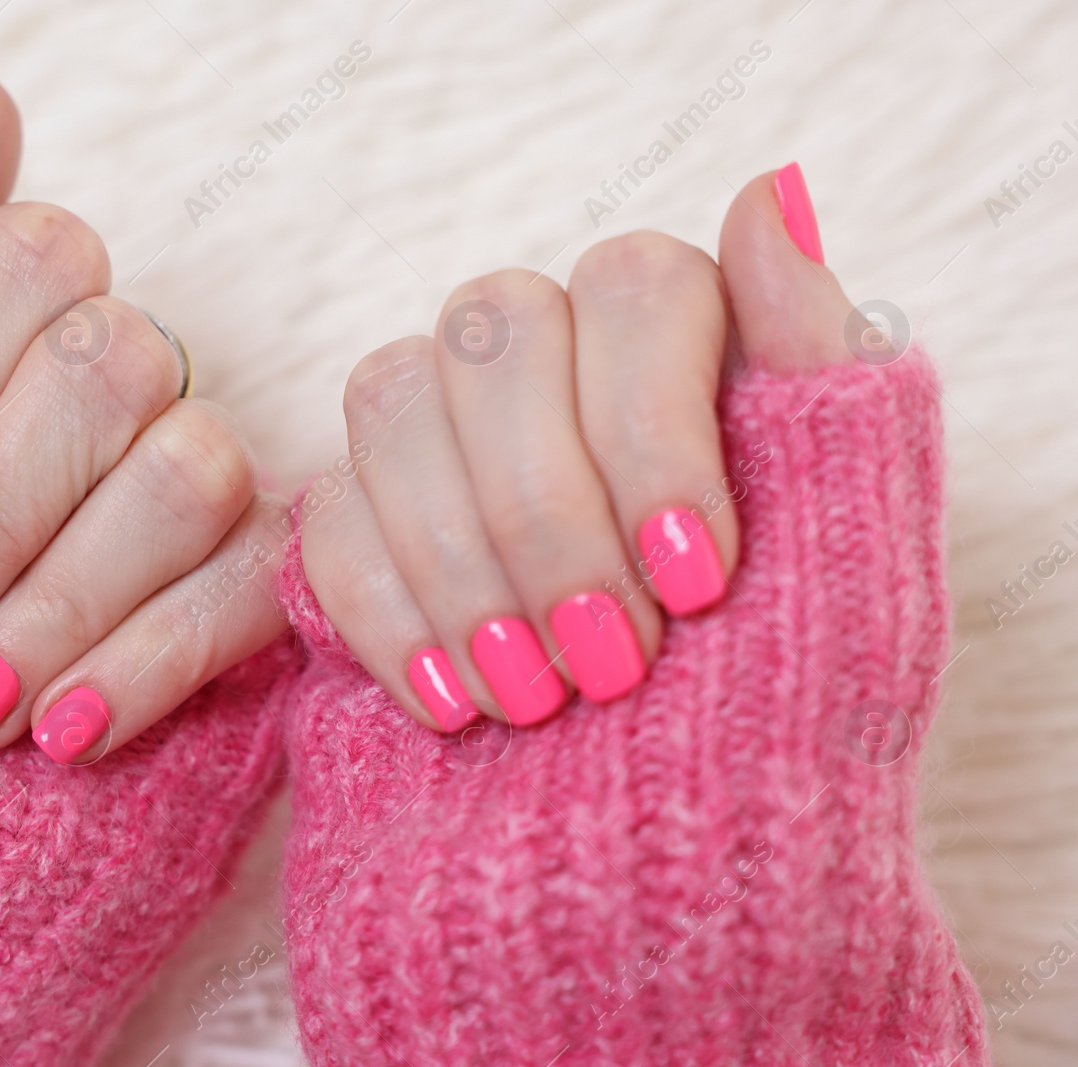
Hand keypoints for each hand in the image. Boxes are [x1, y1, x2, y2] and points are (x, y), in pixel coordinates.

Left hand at [0, 70, 288, 757]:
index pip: (28, 260)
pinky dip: (146, 662)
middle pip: (110, 364)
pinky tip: (63, 732)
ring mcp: (195, 481)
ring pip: (187, 472)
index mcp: (7, 322)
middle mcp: (120, 379)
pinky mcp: (253, 593)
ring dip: (59, 599)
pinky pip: (245, 594)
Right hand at [300, 164, 855, 730]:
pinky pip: (324, 514)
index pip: (636, 285)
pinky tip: (449, 703)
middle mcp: (547, 354)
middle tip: (610, 664)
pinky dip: (387, 614)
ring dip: (461, 562)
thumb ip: (822, 371)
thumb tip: (770, 190)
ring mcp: (438, 428)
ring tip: (531, 699)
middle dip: (549, 512)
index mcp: (672, 337)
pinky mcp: (354, 516)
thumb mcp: (848, 549)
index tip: (696, 579)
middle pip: (499, 328)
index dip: (654, 430)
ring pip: (394, 398)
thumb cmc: (775, 696)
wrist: (664, 845)